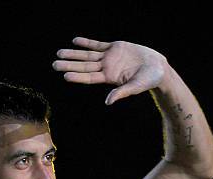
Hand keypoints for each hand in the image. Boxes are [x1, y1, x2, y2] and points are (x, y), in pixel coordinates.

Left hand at [52, 37, 167, 104]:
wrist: (158, 68)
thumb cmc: (148, 80)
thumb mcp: (135, 87)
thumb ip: (121, 93)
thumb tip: (108, 102)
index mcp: (109, 78)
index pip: (89, 77)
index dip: (77, 76)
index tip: (65, 75)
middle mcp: (106, 68)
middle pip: (84, 66)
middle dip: (69, 64)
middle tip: (54, 64)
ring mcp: (110, 58)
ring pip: (88, 56)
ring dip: (74, 54)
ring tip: (59, 53)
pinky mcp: (115, 47)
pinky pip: (98, 45)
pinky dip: (87, 43)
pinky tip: (75, 41)